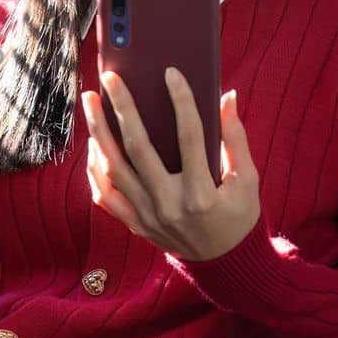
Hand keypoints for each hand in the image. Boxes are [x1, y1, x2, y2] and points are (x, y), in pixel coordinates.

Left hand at [81, 68, 260, 261]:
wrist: (224, 265)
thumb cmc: (238, 217)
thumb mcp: (247, 181)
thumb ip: (236, 139)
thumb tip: (227, 96)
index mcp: (202, 194)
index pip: (190, 137)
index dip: (182, 101)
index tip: (170, 72)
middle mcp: (170, 205)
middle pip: (138, 148)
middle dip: (122, 109)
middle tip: (110, 78)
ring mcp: (147, 216)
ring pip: (113, 169)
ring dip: (98, 133)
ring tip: (91, 103)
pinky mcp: (135, 224)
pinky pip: (105, 194)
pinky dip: (95, 169)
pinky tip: (93, 144)